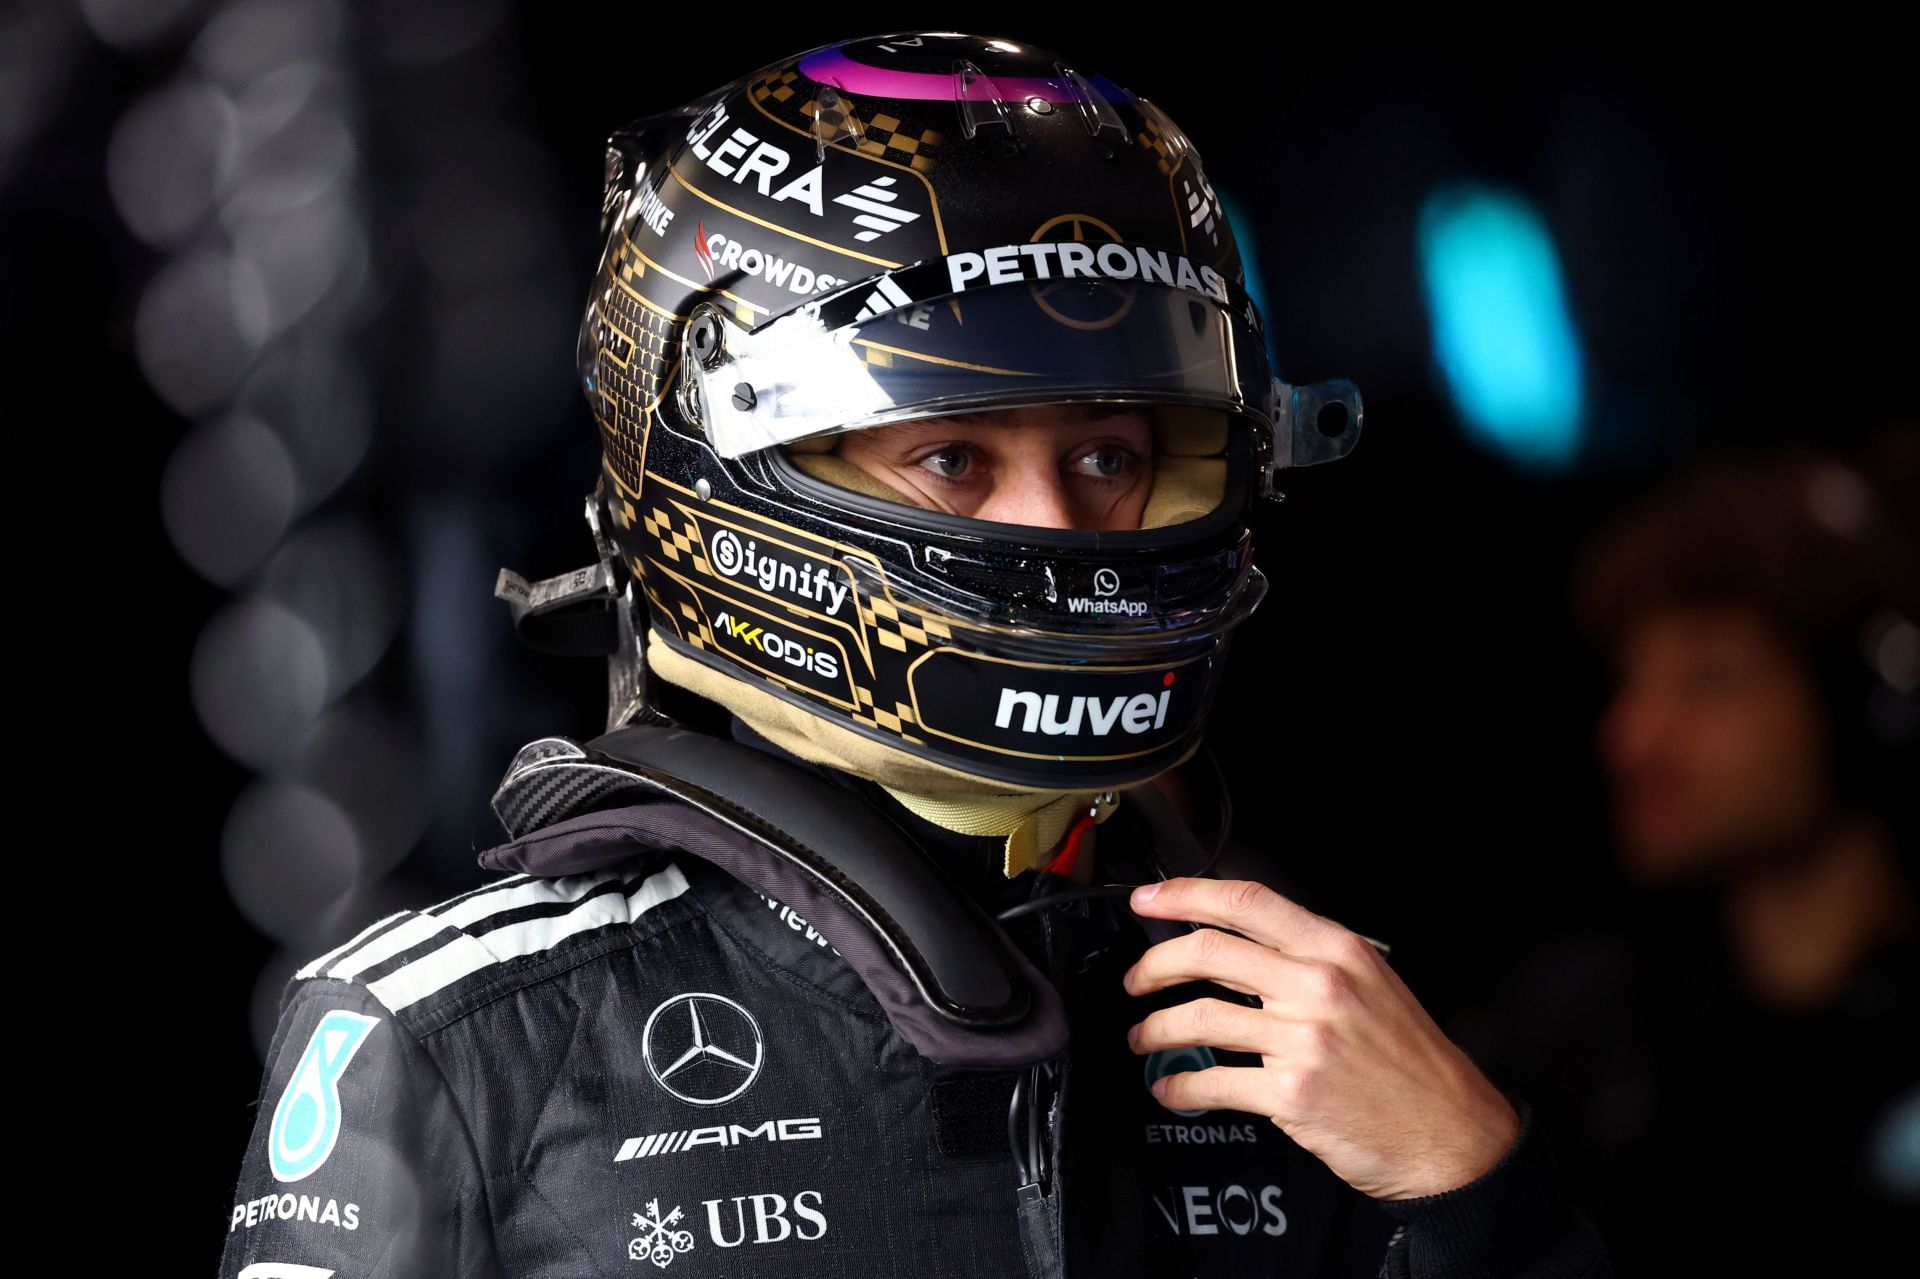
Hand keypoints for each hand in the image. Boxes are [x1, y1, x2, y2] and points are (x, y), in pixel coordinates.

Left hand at [1123, 876, 1520, 1200]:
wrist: (1452, 1134)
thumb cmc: (1412, 1063)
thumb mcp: (1373, 986)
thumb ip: (1310, 959)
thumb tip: (1237, 944)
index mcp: (1338, 950)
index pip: (1247, 902)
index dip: (1185, 895)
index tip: (1148, 901)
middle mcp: (1319, 986)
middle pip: (1208, 952)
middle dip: (1154, 964)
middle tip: (1137, 979)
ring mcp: (1304, 1039)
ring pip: (1198, 1018)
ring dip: (1156, 1029)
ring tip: (1145, 1039)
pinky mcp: (1291, 1093)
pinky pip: (1211, 1081)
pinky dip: (1178, 1085)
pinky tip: (1170, 1088)